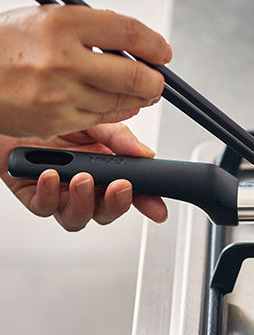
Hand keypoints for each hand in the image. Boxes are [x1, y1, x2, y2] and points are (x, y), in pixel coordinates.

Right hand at [0, 5, 171, 138]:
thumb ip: (93, 29)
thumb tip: (136, 42)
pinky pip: (103, 118)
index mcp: (62, 24)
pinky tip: (123, 104)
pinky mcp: (57, 120)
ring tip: (142, 90)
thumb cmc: (6, 44)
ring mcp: (61, 94)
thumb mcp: (47, 18)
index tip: (162, 51)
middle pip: (134, 75)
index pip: (128, 32)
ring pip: (122, 101)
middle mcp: (63, 60)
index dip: (154, 44)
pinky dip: (120, 111)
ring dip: (140, 97)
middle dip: (155, 80)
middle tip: (158, 77)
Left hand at [0, 123, 167, 230]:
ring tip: (82, 179)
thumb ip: (119, 138)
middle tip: (118, 187)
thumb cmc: (53, 118)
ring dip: (83, 201)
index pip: (133, 192)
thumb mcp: (94, 121)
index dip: (148, 203)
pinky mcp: (35, 196)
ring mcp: (62, 194)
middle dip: (116, 203)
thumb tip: (146, 153)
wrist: (11, 117)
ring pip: (79, 217)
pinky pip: (45, 207)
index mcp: (107, 169)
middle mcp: (87, 186)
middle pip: (108, 211)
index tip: (157, 208)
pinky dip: (50, 194)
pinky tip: (51, 176)